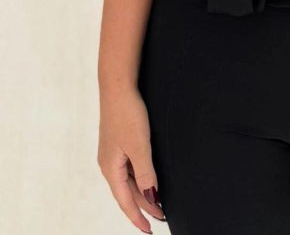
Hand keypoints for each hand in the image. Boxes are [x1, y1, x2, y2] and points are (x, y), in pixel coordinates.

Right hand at [97, 86, 165, 231]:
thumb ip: (145, 173)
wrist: (118, 87)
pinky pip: (128, 169)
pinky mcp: (117, 144)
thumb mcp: (139, 146)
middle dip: (143, 206)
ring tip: (158, 203)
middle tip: (161, 217)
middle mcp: (108, 164)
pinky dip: (139, 178)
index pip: (125, 201)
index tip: (150, 229)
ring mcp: (112, 154)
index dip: (138, 217)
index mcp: (110, 169)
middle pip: (127, 193)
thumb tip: (150, 197)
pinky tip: (147, 180)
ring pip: (128, 181)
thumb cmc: (127, 114)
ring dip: (142, 193)